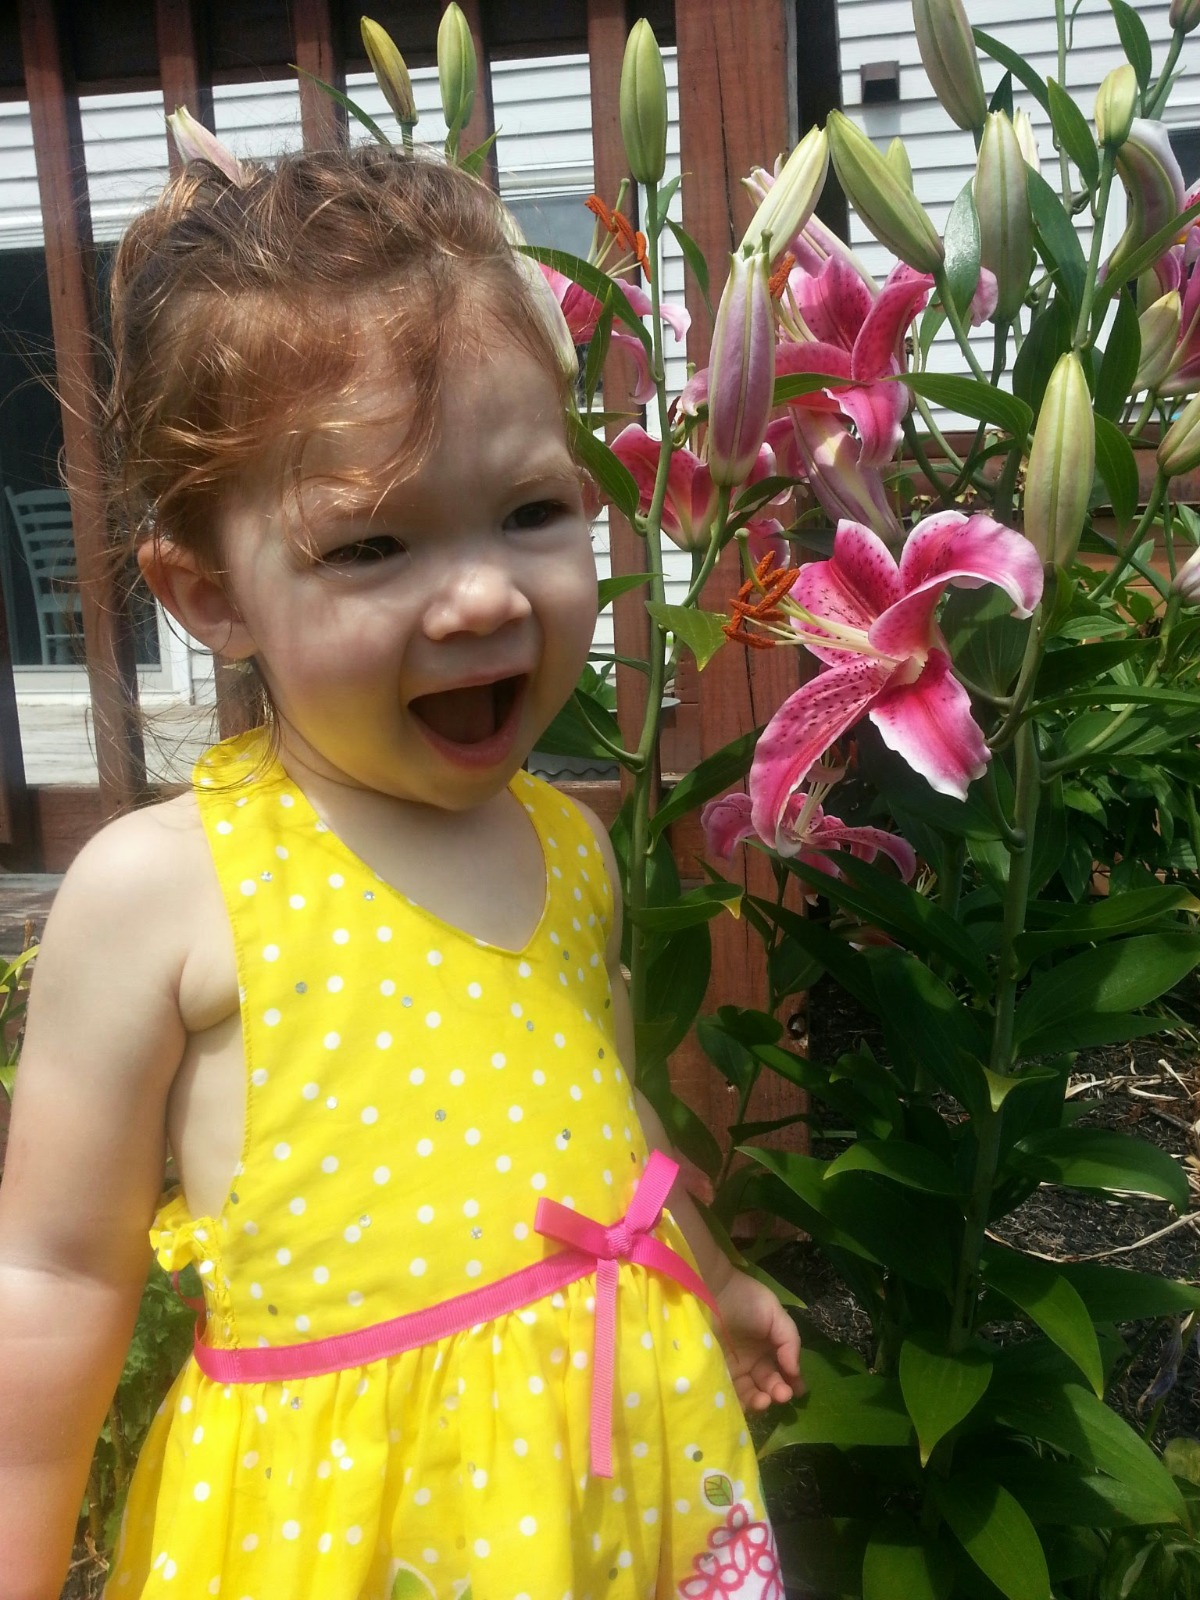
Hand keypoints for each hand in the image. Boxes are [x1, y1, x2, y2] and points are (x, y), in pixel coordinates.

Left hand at [714, 1270, 803, 1412]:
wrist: (709, 1290)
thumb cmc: (744, 1298)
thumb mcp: (774, 1313)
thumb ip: (790, 1341)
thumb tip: (795, 1371)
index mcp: (766, 1346)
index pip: (781, 1370)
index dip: (791, 1381)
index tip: (798, 1390)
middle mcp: (750, 1361)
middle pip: (767, 1384)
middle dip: (778, 1392)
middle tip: (783, 1394)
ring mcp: (732, 1369)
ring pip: (750, 1393)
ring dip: (761, 1401)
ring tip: (765, 1399)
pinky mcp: (715, 1374)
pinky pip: (730, 1394)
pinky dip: (741, 1403)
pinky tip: (749, 1402)